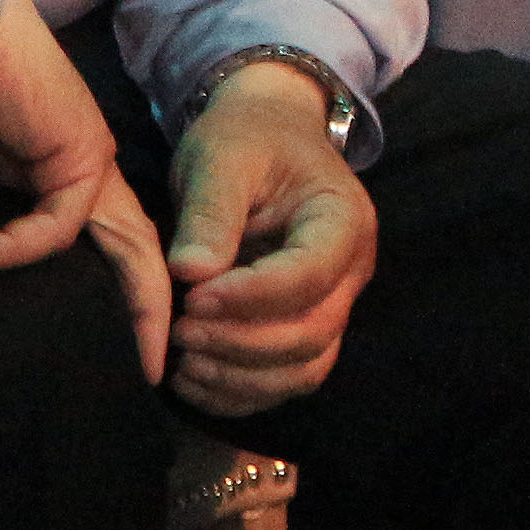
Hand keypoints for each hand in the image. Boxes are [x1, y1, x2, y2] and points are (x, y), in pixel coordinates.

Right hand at [0, 0, 171, 386]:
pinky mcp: (73, 147)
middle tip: (151, 382)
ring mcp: (80, 157)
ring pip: (128, 243)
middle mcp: (71, 169)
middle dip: (150, 314)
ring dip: (138, 302)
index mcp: (38, 174)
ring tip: (131, 363)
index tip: (107, 351)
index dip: (109, 290)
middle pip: (134, 251)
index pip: (95, 241)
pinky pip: (59, 218)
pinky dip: (17, 246)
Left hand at [160, 62, 378, 417]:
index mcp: (342, 219)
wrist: (264, 137)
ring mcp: (332, 306)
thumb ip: (211, 212)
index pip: (310, 274)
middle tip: (178, 329)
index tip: (192, 297)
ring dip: (241, 376)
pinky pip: (284, 381)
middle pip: (311, 332)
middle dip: (241, 342)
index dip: (252, 296)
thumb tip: (191, 273)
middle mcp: (350, 271)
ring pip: (303, 368)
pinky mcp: (304, 330)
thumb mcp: (223, 156)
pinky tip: (192, 378)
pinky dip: (239, 392)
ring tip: (183, 359)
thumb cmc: (246, 139)